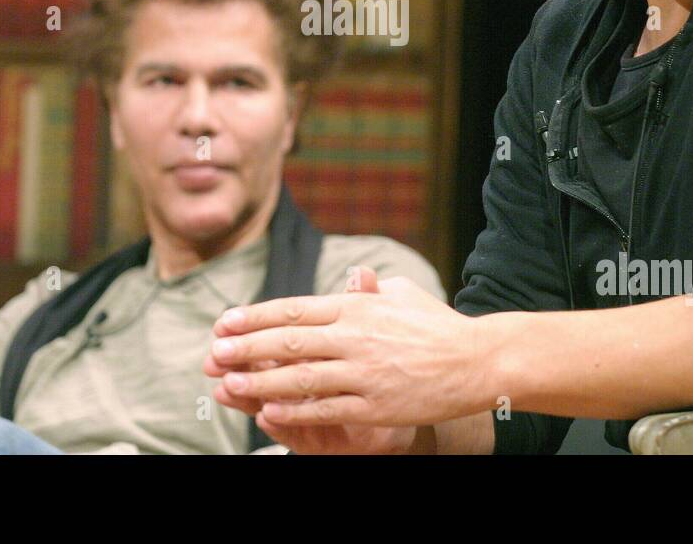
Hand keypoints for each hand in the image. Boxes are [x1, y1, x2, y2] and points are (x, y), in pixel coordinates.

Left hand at [204, 265, 487, 430]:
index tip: (224, 323)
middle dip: (245, 349)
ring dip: (260, 383)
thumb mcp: (401, 295)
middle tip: (213, 354)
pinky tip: (268, 413)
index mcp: (357, 306)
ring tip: (228, 385)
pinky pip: (326, 409)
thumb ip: (368, 290)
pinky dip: (295, 411)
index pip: (294, 308)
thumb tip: (351, 279)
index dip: (254, 317)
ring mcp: (365, 373)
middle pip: (289, 341)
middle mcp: (355, 336)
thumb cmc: (438, 325)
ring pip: (300, 378)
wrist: (479, 360)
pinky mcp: (375, 405)